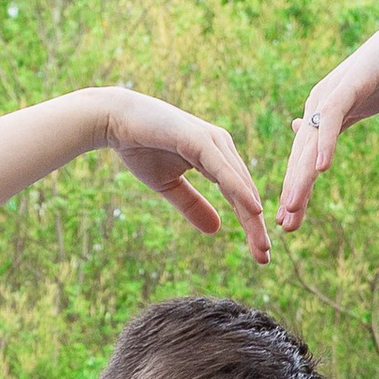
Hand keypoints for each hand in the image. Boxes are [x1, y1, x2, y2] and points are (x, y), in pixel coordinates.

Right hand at [100, 92, 270, 264]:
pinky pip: (224, 170)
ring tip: (262, 244)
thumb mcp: (169, 185)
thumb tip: (216, 229)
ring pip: (239, 184)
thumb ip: (193, 205)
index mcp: (216, 157)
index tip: (259, 255)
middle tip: (264, 258)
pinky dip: (239, 190)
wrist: (114, 120)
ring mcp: (212, 141)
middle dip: (256, 227)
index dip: (250, 226)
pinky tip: (253, 211)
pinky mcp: (200, 139)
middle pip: (245, 193)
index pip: (239, 196)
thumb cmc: (141, 147)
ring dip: (252, 216)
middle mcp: (221, 147)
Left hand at [277, 10, 378, 231]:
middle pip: (301, 156)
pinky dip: (326, 144)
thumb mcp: (358, 102)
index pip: (303, 158)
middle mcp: (319, 104)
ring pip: (311, 142)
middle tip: (285, 227)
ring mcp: (332, 94)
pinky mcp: (351, 85)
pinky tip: (322, 170)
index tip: (290, 221)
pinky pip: (333, 119)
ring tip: (293, 207)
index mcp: (320, 112)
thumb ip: (334, 120)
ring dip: (301, 177)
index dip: (296, 189)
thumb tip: (304, 128)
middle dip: (293, 192)